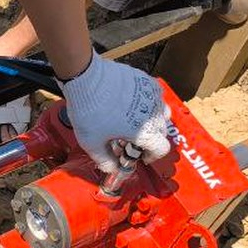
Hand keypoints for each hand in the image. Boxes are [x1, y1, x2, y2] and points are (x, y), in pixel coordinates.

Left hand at [59, 54, 172, 172]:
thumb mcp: (91, 143)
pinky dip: (148, 102)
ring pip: (162, 112)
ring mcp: (151, 95)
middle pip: (162, 131)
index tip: (141, 156)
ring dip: (153, 120)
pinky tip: (133, 104)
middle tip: (132, 139)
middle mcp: (154, 114)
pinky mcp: (145, 80)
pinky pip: (154, 95)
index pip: (162, 149)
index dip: (152, 156)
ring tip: (136, 121)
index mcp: (145, 132)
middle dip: (151, 139)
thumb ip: (104, 160)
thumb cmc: (89, 111)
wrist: (86, 78)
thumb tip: (112, 168)